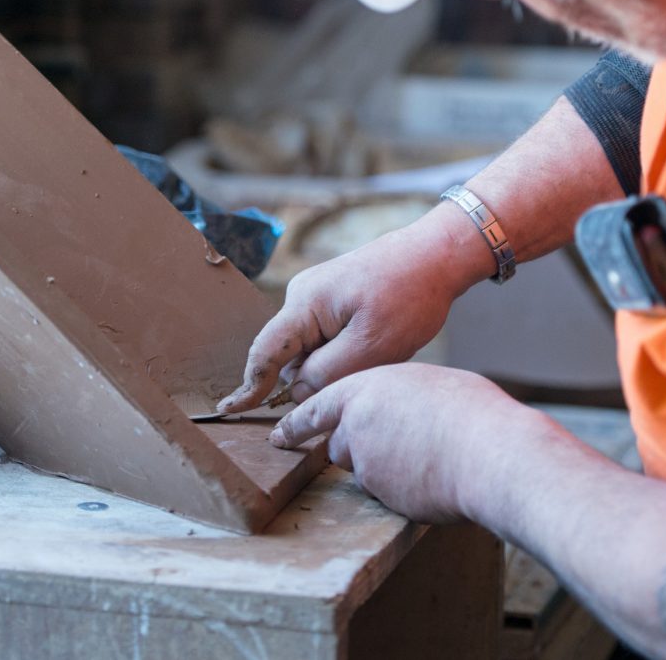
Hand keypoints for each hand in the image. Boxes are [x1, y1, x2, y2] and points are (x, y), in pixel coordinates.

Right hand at [217, 205, 495, 412]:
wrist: (437, 255)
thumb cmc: (410, 296)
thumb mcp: (372, 346)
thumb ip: (327, 373)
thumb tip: (296, 390)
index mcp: (306, 304)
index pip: (265, 352)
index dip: (248, 386)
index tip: (228, 411)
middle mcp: (303, 296)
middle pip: (290, 356)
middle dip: (316, 375)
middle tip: (366, 368)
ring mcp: (318, 295)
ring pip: (312, 350)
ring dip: (337, 362)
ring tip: (379, 347)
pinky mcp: (334, 299)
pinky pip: (327, 338)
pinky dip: (346, 350)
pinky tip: (377, 340)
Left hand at [268, 363, 530, 522]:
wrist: (490, 453)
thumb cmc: (473, 414)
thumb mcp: (431, 386)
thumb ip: (401, 398)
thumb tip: (402, 410)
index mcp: (368, 387)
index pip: (318, 406)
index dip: (297, 424)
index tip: (278, 437)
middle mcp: (357, 423)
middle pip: (339, 445)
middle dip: (360, 450)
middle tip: (401, 447)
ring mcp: (366, 461)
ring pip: (363, 471)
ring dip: (382, 470)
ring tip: (424, 459)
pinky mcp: (381, 494)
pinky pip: (386, 494)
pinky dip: (402, 489)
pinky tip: (432, 478)